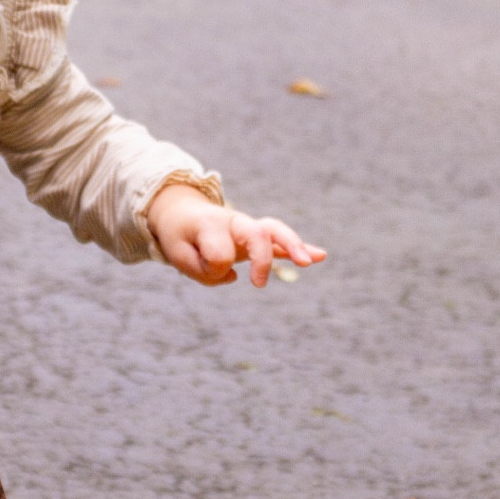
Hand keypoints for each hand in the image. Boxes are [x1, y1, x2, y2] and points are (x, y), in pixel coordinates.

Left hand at [146, 184, 325, 288]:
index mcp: (210, 224)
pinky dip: (300, 247)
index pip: (219, 252)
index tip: (204, 272)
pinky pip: (280, 241)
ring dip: (292, 245)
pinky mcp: (257, 237)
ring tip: (308, 261)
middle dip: (262, 258)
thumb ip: (202, 268)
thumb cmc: (181, 235)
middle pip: (255, 232)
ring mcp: (247, 228)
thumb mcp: (179, 254)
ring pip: (273, 231)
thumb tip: (233, 275)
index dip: (210, 268)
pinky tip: (320, 256)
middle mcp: (233, 221)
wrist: (183, 213)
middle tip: (259, 285)